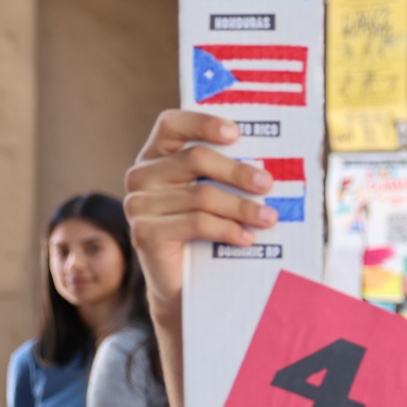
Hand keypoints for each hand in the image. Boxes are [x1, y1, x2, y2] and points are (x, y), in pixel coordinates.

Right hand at [124, 110, 277, 309]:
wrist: (183, 283)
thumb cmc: (205, 231)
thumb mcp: (215, 194)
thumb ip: (226, 173)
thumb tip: (268, 164)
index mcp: (156, 155)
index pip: (171, 124)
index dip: (203, 123)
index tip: (236, 133)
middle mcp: (141, 175)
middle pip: (195, 159)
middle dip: (237, 171)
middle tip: (268, 184)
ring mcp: (138, 204)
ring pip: (201, 195)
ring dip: (241, 207)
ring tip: (268, 218)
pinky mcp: (144, 232)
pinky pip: (196, 223)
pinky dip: (228, 229)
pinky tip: (247, 237)